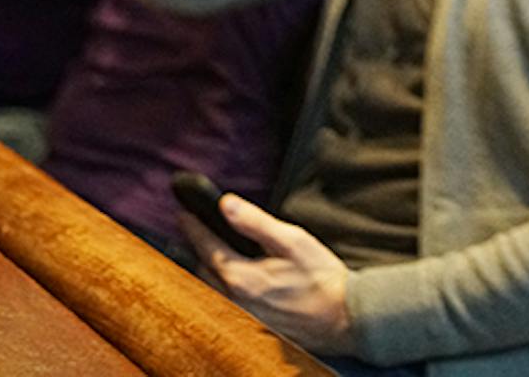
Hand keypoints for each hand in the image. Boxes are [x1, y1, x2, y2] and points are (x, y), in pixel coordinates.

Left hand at [180, 196, 354, 355]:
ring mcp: (240, 314)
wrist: (343, 317)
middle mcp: (234, 299)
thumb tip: (226, 204)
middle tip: (196, 228)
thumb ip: (256, 222)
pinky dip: (219, 284)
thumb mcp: (293, 240)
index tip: (185, 212)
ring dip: (205, 266)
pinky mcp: (250, 323)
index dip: (193, 227)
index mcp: (241, 276)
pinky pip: (222, 300)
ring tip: (210, 249)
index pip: (206, 246)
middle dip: (197, 247)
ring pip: (209, 287)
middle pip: (201, 269)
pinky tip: (230, 275)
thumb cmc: (322, 278)